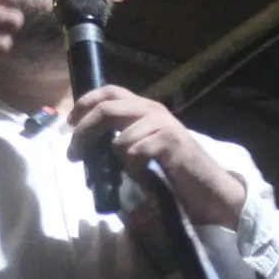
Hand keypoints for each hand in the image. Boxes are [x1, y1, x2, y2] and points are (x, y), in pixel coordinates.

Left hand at [66, 85, 245, 228]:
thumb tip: (85, 146)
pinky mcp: (170, 143)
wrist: (209, 188)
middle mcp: (152, 110)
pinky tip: (144, 177)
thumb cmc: (174, 170)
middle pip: (105, 109)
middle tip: (74, 156)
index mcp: (144, 108)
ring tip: (129, 174)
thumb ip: (120, 139)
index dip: (84, 103)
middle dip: (83, 133)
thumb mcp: (143, 147)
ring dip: (116, 161)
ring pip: (119, 138)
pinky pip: (136, 154)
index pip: (108, 91)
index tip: (69, 123)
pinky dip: (134, 170)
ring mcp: (163, 125)